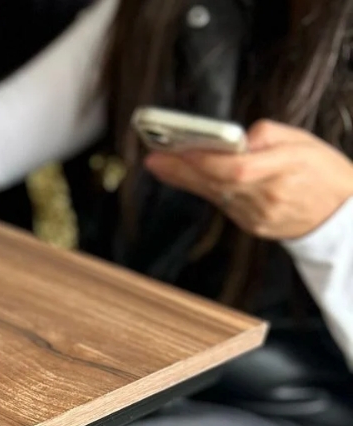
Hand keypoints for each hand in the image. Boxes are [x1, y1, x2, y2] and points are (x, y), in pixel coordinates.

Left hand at [144, 120, 352, 240]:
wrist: (340, 214)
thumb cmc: (322, 170)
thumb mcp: (303, 141)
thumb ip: (266, 135)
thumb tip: (234, 137)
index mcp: (284, 169)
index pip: (235, 168)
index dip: (203, 160)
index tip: (177, 150)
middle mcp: (267, 197)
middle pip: (216, 183)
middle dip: (182, 169)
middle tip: (154, 158)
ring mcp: (257, 216)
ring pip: (215, 195)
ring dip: (187, 179)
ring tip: (162, 164)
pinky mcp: (252, 226)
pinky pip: (223, 205)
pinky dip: (206, 190)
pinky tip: (188, 178)